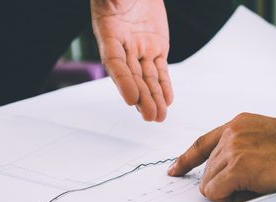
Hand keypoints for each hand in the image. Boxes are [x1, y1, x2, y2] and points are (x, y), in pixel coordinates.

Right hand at [91, 0, 173, 121]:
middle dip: (142, 98)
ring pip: (147, 78)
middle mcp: (124, 46)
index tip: (131, 99)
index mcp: (109, 33)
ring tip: (159, 116)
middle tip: (151, 116)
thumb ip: (112, 0)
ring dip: (153, 98)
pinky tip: (167, 102)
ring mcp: (140, 49)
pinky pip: (160, 71)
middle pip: (133, 77)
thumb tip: (112, 0)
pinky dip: (164, 86)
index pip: (115, 63)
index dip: (122, 82)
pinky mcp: (156, 49)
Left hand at [168, 96, 275, 201]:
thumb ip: (248, 151)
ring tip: (261, 186)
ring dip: (229, 193)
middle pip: (207, 172)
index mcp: (240, 123)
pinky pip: (215, 194)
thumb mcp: (272, 140)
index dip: (186, 160)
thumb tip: (232, 179)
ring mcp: (234, 149)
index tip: (175, 170)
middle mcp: (232, 133)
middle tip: (257, 186)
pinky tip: (254, 192)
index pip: (202, 143)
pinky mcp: (239, 167)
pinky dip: (229, 200)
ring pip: (209, 184)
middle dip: (225, 185)